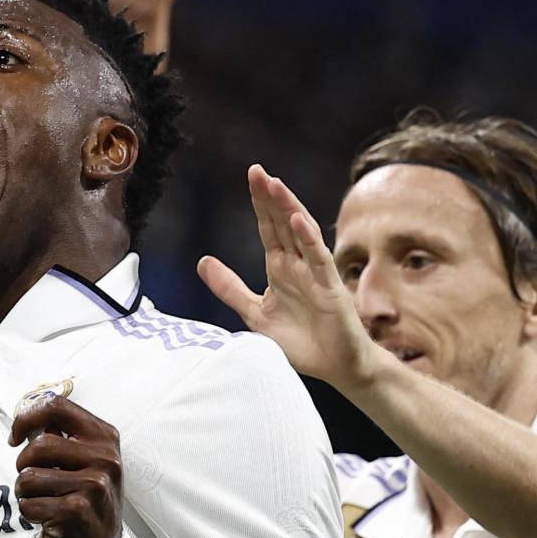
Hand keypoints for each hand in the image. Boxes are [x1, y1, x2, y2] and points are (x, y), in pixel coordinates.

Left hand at [9, 396, 123, 537]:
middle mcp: (106, 459)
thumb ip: (61, 436)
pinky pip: (29, 505)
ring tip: (44, 503)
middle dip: (24, 466)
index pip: (57, 406)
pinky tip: (49, 520)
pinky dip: (30, 514)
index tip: (15, 438)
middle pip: (39, 445)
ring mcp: (94, 485)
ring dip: (25, 494)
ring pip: (28, 477)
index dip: (26, 418)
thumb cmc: (87, 502)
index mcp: (105, 437)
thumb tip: (26, 418)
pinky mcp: (77, 511)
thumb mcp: (86, 462)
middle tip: (33, 482)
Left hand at [197, 165, 383, 389]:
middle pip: (283, 223)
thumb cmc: (300, 341)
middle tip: (256, 170)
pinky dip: (309, 239)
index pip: (268, 228)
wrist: (334, 367)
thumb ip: (229, 288)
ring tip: (275, 184)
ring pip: (302, 233)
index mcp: (280, 267)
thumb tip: (202, 261)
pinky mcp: (330, 288)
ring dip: (289, 208)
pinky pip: (319, 259)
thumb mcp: (254, 313)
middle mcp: (298, 264)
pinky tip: (298, 220)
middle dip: (270, 197)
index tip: (251, 175)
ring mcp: (316, 273)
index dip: (260, 203)